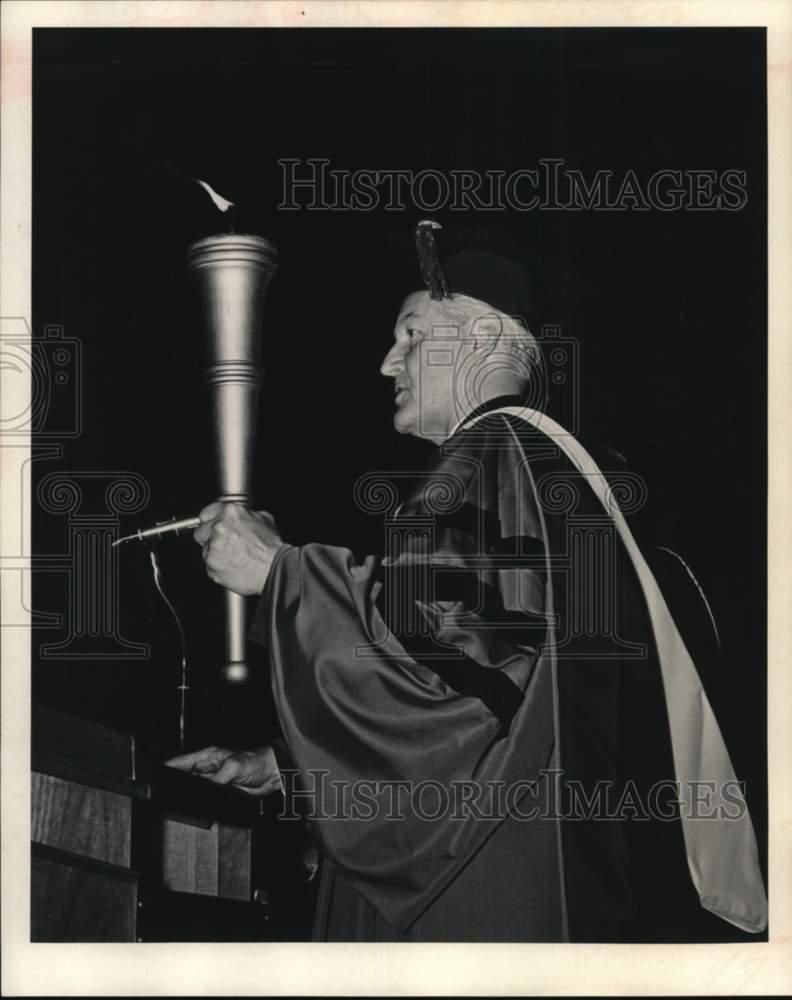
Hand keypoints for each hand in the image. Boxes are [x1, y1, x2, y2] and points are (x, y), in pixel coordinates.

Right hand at [164, 745, 281, 796]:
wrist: (272, 774)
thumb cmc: (256, 762)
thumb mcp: (233, 767)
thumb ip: (217, 778)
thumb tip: (205, 789)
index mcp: (208, 756)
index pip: (182, 761)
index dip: (168, 767)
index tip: (156, 774)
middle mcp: (209, 768)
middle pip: (185, 777)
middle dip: (176, 784)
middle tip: (165, 793)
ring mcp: (214, 780)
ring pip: (194, 789)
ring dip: (189, 795)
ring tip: (179, 802)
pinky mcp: (222, 791)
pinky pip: (207, 798)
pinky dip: (201, 803)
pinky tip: (198, 808)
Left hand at [194, 502, 283, 595]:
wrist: (274, 569)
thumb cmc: (271, 548)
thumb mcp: (264, 520)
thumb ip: (246, 514)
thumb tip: (242, 515)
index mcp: (230, 512)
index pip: (206, 513)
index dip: (210, 522)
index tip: (212, 527)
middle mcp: (219, 526)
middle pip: (200, 532)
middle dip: (209, 538)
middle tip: (223, 545)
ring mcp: (213, 545)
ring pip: (205, 550)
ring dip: (215, 554)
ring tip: (233, 558)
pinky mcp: (212, 563)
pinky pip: (209, 566)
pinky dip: (218, 568)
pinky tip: (232, 566)